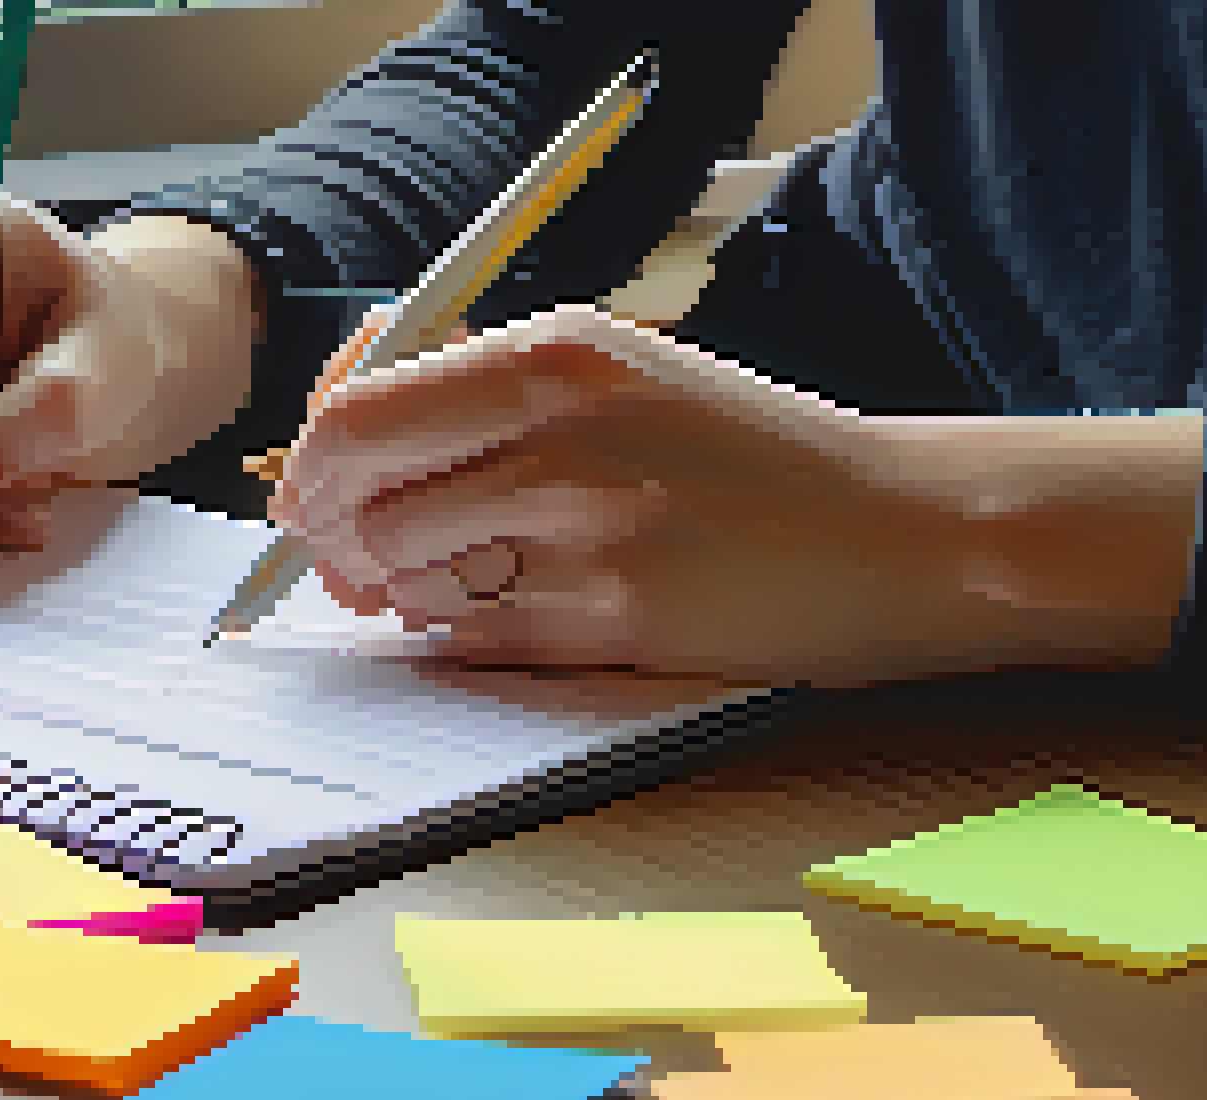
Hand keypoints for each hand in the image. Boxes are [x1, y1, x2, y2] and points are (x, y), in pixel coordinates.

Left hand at [269, 304, 1094, 687]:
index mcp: (554, 354)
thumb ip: (482, 387)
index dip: (311, 463)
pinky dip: (460, 635)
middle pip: (362, 495)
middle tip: (353, 558)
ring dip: (402, 591)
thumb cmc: (744, 454)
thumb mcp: (616, 372)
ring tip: (453, 581)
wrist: (899, 535)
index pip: (359, 408)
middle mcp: (560, 432)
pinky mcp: (613, 617)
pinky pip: (471, 638)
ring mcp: (586, 529)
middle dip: (335, 537)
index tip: (307, 494)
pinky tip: (508, 612)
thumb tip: (337, 418)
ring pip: (407, 574)